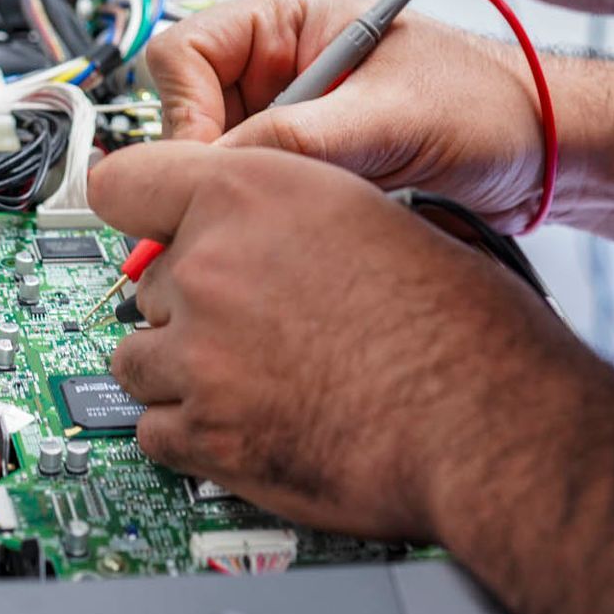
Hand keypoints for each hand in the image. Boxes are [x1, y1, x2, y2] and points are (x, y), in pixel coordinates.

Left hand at [90, 141, 575, 540]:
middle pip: (146, 279)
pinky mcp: (204, 433)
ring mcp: (198, 353)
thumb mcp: (374, 211)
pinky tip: (247, 424)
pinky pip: (153, 430)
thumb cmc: (460, 323)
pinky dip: (190, 434)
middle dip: (190, 302)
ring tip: (253, 379)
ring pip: (138, 357)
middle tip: (256, 324)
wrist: (487, 418)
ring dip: (183, 369)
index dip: (136, 207)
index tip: (139, 227)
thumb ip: (290, 209)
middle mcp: (209, 264)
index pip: (126, 180)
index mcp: (251, 191)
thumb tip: (257, 223)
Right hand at [147, 0, 548, 227]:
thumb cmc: (488, 107)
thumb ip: (299, 136)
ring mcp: (288, 111)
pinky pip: (253, 188)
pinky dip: (267, 212)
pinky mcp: (305, 159)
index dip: (184, 116)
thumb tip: (214, 168)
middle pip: (189, 112)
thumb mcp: (388, 117)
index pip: (183, 55)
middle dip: (211, 162)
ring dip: (243, 191)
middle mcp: (276, 60)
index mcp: (287, 15)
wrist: (545, 156)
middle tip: (236, 211)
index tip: (210, 171)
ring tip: (291, 214)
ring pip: (216, 159)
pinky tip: (304, 226)